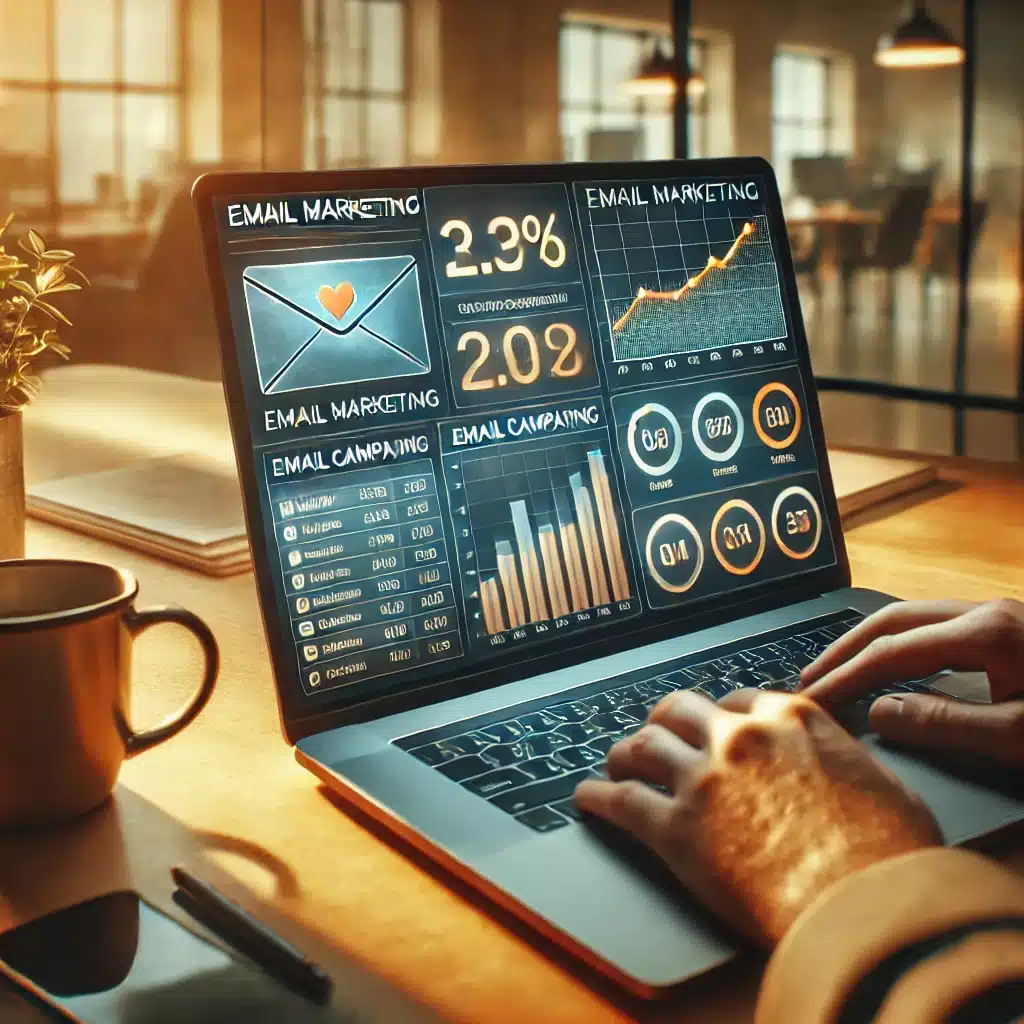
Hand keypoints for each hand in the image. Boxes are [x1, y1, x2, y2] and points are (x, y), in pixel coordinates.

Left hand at [574, 689, 939, 945]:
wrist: (868, 906)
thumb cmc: (890, 854)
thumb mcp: (881, 783)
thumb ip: (842, 760)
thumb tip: (840, 766)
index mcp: (790, 719)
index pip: (737, 700)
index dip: (717, 715)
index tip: (710, 726)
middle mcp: (739, 737)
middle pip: (679, 711)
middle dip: (664, 723)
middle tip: (656, 737)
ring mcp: (703, 779)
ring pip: (643, 747)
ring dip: (625, 755)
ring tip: (616, 765)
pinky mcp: (676, 829)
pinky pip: (621, 802)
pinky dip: (597, 797)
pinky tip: (587, 798)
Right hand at [799, 599, 1023, 767]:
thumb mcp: (1020, 736)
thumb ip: (948, 724)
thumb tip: (881, 714)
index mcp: (987, 632)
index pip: (892, 651)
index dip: (845, 676)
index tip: (812, 700)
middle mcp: (987, 612)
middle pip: (893, 620)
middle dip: (845, 649)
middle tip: (810, 679)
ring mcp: (998, 617)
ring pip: (913, 619)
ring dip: (869, 643)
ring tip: (839, 669)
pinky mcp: (1008, 630)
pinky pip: (935, 628)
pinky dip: (899, 644)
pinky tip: (892, 664)